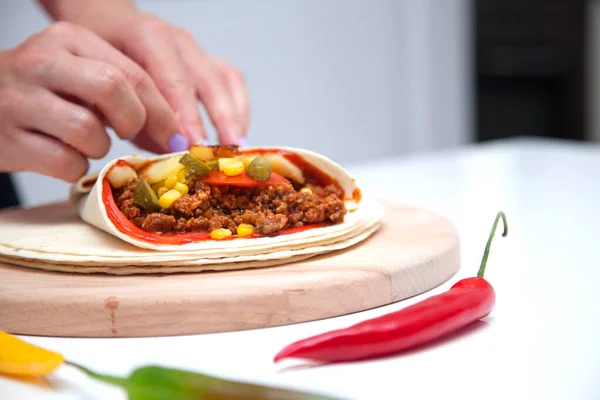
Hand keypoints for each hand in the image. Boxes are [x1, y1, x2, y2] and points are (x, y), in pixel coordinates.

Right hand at [0, 22, 181, 181]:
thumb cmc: (43, 93)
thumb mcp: (80, 78)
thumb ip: (123, 94)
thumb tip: (177, 136)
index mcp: (70, 39)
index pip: (132, 73)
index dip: (164, 112)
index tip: (178, 138)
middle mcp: (43, 61)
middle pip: (113, 89)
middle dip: (134, 122)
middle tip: (129, 135)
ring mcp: (21, 98)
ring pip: (89, 131)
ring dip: (99, 148)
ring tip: (83, 141)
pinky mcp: (8, 137)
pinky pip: (65, 162)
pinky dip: (74, 167)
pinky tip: (61, 155)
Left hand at [96, 13, 249, 146]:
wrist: (105, 29)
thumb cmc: (101, 63)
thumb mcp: (101, 88)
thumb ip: (130, 118)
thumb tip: (164, 154)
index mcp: (144, 37)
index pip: (168, 80)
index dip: (180, 117)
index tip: (186, 149)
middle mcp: (175, 39)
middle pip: (201, 80)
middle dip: (210, 121)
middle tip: (214, 154)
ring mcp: (195, 48)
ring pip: (222, 80)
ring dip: (231, 116)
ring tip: (234, 148)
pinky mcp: (208, 59)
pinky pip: (232, 81)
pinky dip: (239, 108)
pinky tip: (237, 134)